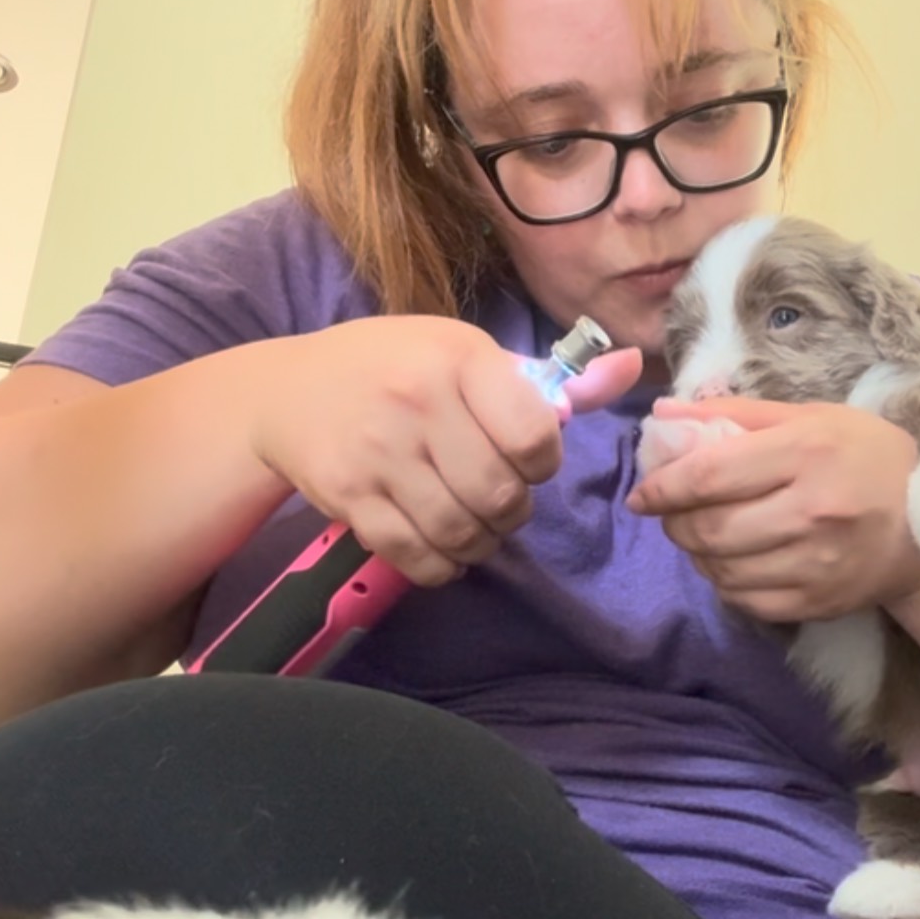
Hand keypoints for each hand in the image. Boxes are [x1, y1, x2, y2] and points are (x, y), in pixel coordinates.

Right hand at [250, 317, 641, 587]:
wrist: (286, 391)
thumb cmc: (394, 367)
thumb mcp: (466, 353)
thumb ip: (549, 378)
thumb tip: (633, 367)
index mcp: (458, 358)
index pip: (534, 435)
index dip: (541, 462)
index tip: (525, 458)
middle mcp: (417, 401)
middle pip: (499, 494)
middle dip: (512, 510)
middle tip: (499, 500)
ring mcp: (379, 452)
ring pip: (460, 531)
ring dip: (480, 543)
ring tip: (474, 525)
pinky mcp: (349, 496)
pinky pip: (415, 555)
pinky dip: (441, 565)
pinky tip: (441, 547)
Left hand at [626, 395, 919, 621]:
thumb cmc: (866, 456)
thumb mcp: (810, 417)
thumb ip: (736, 414)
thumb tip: (664, 417)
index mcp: (806, 452)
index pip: (710, 474)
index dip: (664, 485)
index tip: (643, 493)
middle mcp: (811, 510)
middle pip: (710, 528)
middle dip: (674, 523)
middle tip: (669, 515)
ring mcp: (817, 563)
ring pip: (722, 569)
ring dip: (696, 554)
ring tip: (698, 536)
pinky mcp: (819, 601)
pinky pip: (746, 600)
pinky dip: (724, 583)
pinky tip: (729, 563)